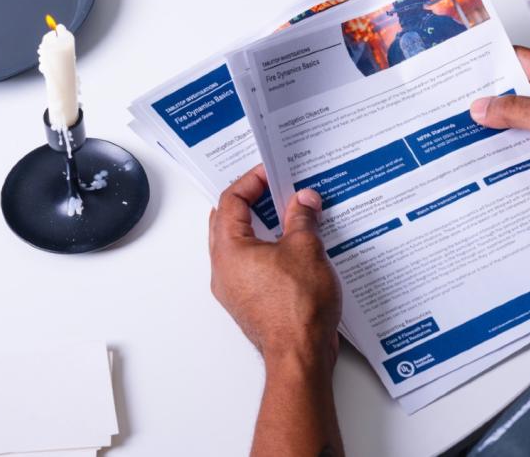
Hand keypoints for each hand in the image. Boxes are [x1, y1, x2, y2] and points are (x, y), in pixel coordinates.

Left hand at [209, 165, 341, 368]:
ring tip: (288, 215)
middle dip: (250, 201)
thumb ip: (302, 218)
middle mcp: (224, 270)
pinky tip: (292, 247)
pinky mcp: (249, 303)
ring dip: (260, 227)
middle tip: (274, 189)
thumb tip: (303, 201)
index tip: (271, 173)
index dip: (251, 181)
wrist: (300, 355)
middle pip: (227, 222)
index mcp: (229, 250)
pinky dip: (267, 249)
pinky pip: (251, 266)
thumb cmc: (297, 309)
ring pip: (239, 245)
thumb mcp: (306, 249)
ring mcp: (234, 289)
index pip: (230, 202)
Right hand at [471, 47, 529, 228]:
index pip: (515, 61)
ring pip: (515, 126)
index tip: (460, 71)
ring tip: (462, 138)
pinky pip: (524, 150)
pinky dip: (507, 156)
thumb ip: (516, 111)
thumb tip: (481, 106)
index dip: (488, 65)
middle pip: (511, 96)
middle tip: (453, 109)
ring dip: (494, 134)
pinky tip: (488, 163)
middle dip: (485, 105)